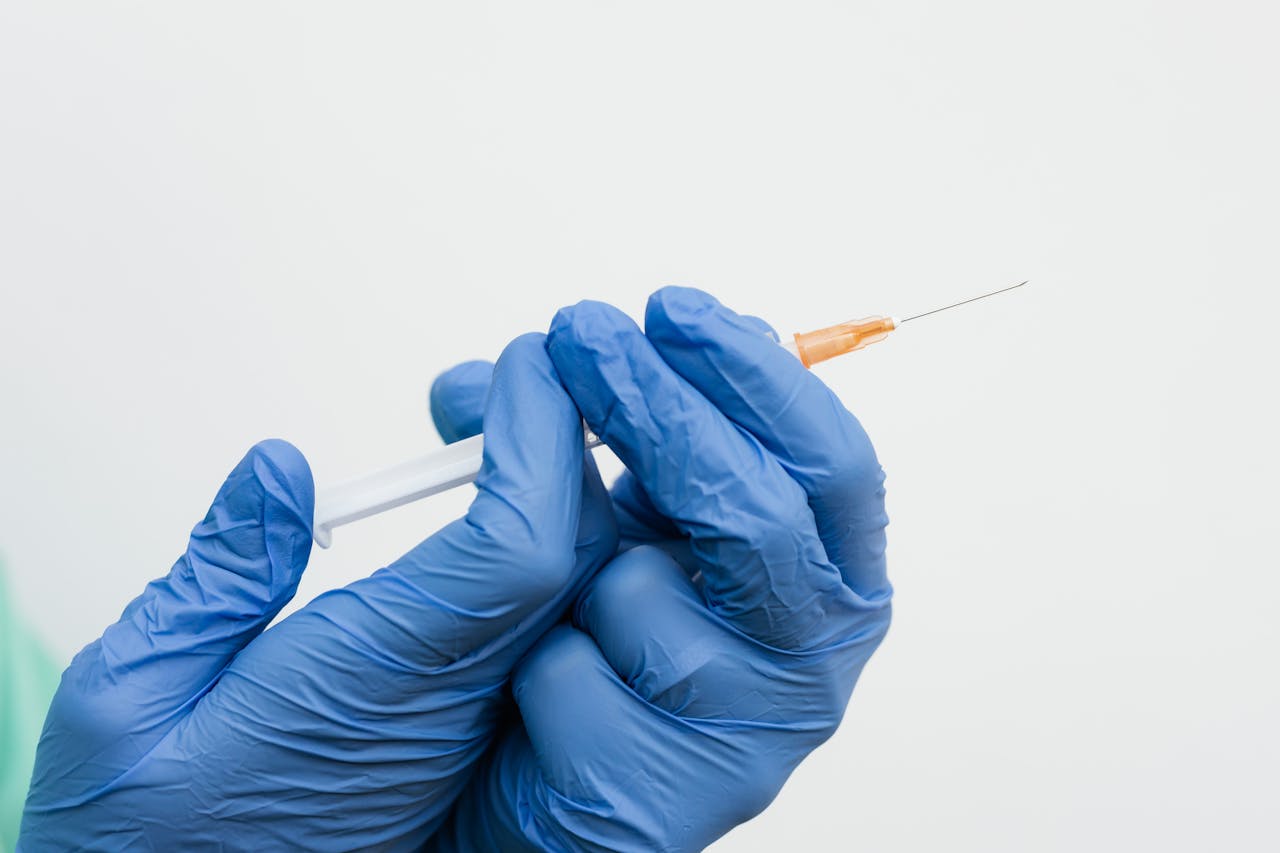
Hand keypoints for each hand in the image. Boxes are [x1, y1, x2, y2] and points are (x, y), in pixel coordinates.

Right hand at [20, 334, 616, 850]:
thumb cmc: (142, 842)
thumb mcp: (128, 702)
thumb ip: (214, 581)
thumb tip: (283, 469)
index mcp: (369, 685)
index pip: (517, 552)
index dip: (541, 446)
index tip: (528, 367)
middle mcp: (448, 708)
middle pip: (568, 558)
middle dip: (558, 443)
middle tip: (505, 377)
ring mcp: (468, 723)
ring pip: (565, 587)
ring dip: (553, 486)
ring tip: (492, 420)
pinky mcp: (463, 730)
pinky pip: (533, 619)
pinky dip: (531, 535)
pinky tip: (491, 495)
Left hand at [429, 288, 892, 851]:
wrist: (468, 813)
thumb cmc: (542, 667)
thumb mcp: (576, 534)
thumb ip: (584, 448)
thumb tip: (555, 353)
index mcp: (796, 579)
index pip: (828, 467)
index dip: (761, 378)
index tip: (675, 312)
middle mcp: (791, 658)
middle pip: (765, 517)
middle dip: (663, 415)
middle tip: (584, 337)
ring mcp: (738, 742)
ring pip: (654, 598)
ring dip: (575, 575)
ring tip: (551, 613)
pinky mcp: (662, 812)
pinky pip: (579, 687)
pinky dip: (532, 674)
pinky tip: (528, 711)